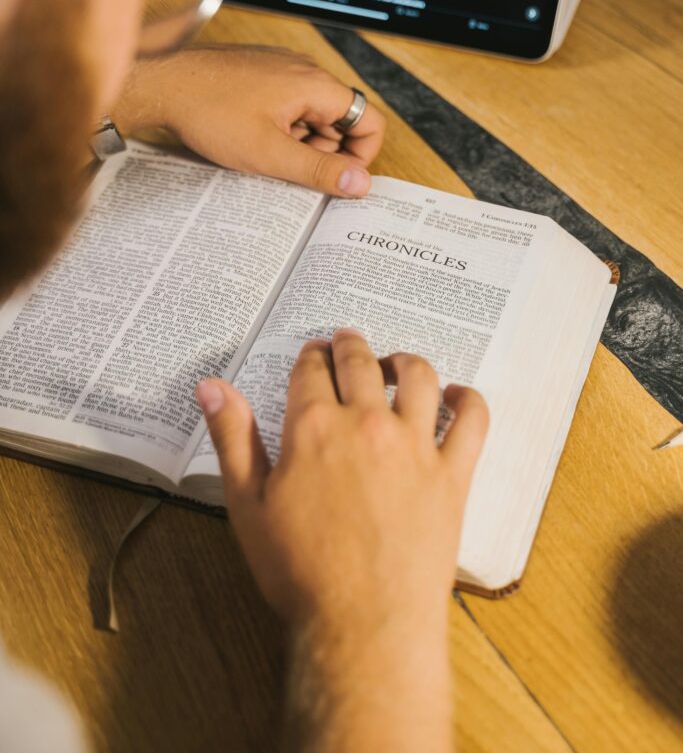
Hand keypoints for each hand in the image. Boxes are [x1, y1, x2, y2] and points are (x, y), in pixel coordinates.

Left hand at [113, 45, 384, 197]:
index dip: (360, 157)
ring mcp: (282, 69)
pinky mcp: (262, 74)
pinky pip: (288, 107)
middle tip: (290, 169)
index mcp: (316, 85)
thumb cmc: (210, 112)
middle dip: (323, 152)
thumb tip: (361, 183)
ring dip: (299, 142)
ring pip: (312, 116)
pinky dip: (280, 128)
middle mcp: (305, 70)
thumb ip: (319, 170)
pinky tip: (252, 139)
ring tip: (265, 154)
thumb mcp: (269, 154)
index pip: (370, 121)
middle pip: (341, 121)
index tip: (336, 179)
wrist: (162, 82)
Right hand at [196, 330, 487, 625]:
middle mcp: (367, 424)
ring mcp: (415, 446)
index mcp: (314, 428)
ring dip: (404, 360)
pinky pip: (472, 419)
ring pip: (418, 376)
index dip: (309, 357)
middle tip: (346, 342)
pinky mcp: (453, 473)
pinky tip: (456, 395)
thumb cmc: (300, 571)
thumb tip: (212, 387)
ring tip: (395, 364)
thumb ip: (233, 438)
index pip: (311, 370)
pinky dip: (467, 398)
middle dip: (350, 345)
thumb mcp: (249, 505)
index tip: (311, 355)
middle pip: (360, 362)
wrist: (364, 624)